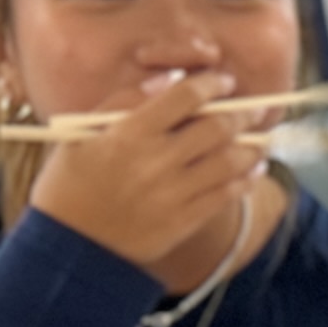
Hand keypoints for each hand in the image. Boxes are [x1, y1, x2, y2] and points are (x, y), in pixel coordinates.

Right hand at [24, 69, 271, 275]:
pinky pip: (226, 195)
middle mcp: (156, 161)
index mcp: (128, 133)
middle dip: (240, 113)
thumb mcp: (81, 134)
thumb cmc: (70, 184)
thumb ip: (123, 101)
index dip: (211, 84)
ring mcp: (173, 194)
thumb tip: (169, 79)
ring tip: (258, 141)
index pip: (184, 97)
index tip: (222, 81)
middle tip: (249, 110)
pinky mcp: (183, 222)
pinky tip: (253, 170)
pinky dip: (246, 178)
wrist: (69, 247)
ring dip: (251, 147)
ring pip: (229, 161)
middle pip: (216, 127)